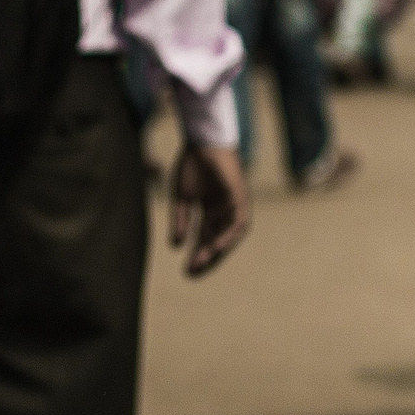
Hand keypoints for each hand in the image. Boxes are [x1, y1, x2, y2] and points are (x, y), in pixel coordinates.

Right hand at [170, 144, 250, 276]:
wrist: (202, 141)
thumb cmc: (192, 165)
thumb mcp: (182, 198)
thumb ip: (181, 221)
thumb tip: (175, 245)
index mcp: (211, 212)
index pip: (205, 239)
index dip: (197, 255)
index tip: (186, 271)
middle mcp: (225, 212)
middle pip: (218, 241)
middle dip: (206, 258)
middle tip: (193, 274)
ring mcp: (234, 205)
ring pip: (229, 235)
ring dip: (217, 250)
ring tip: (203, 263)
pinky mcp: (240, 197)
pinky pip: (238, 221)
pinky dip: (228, 234)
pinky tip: (216, 246)